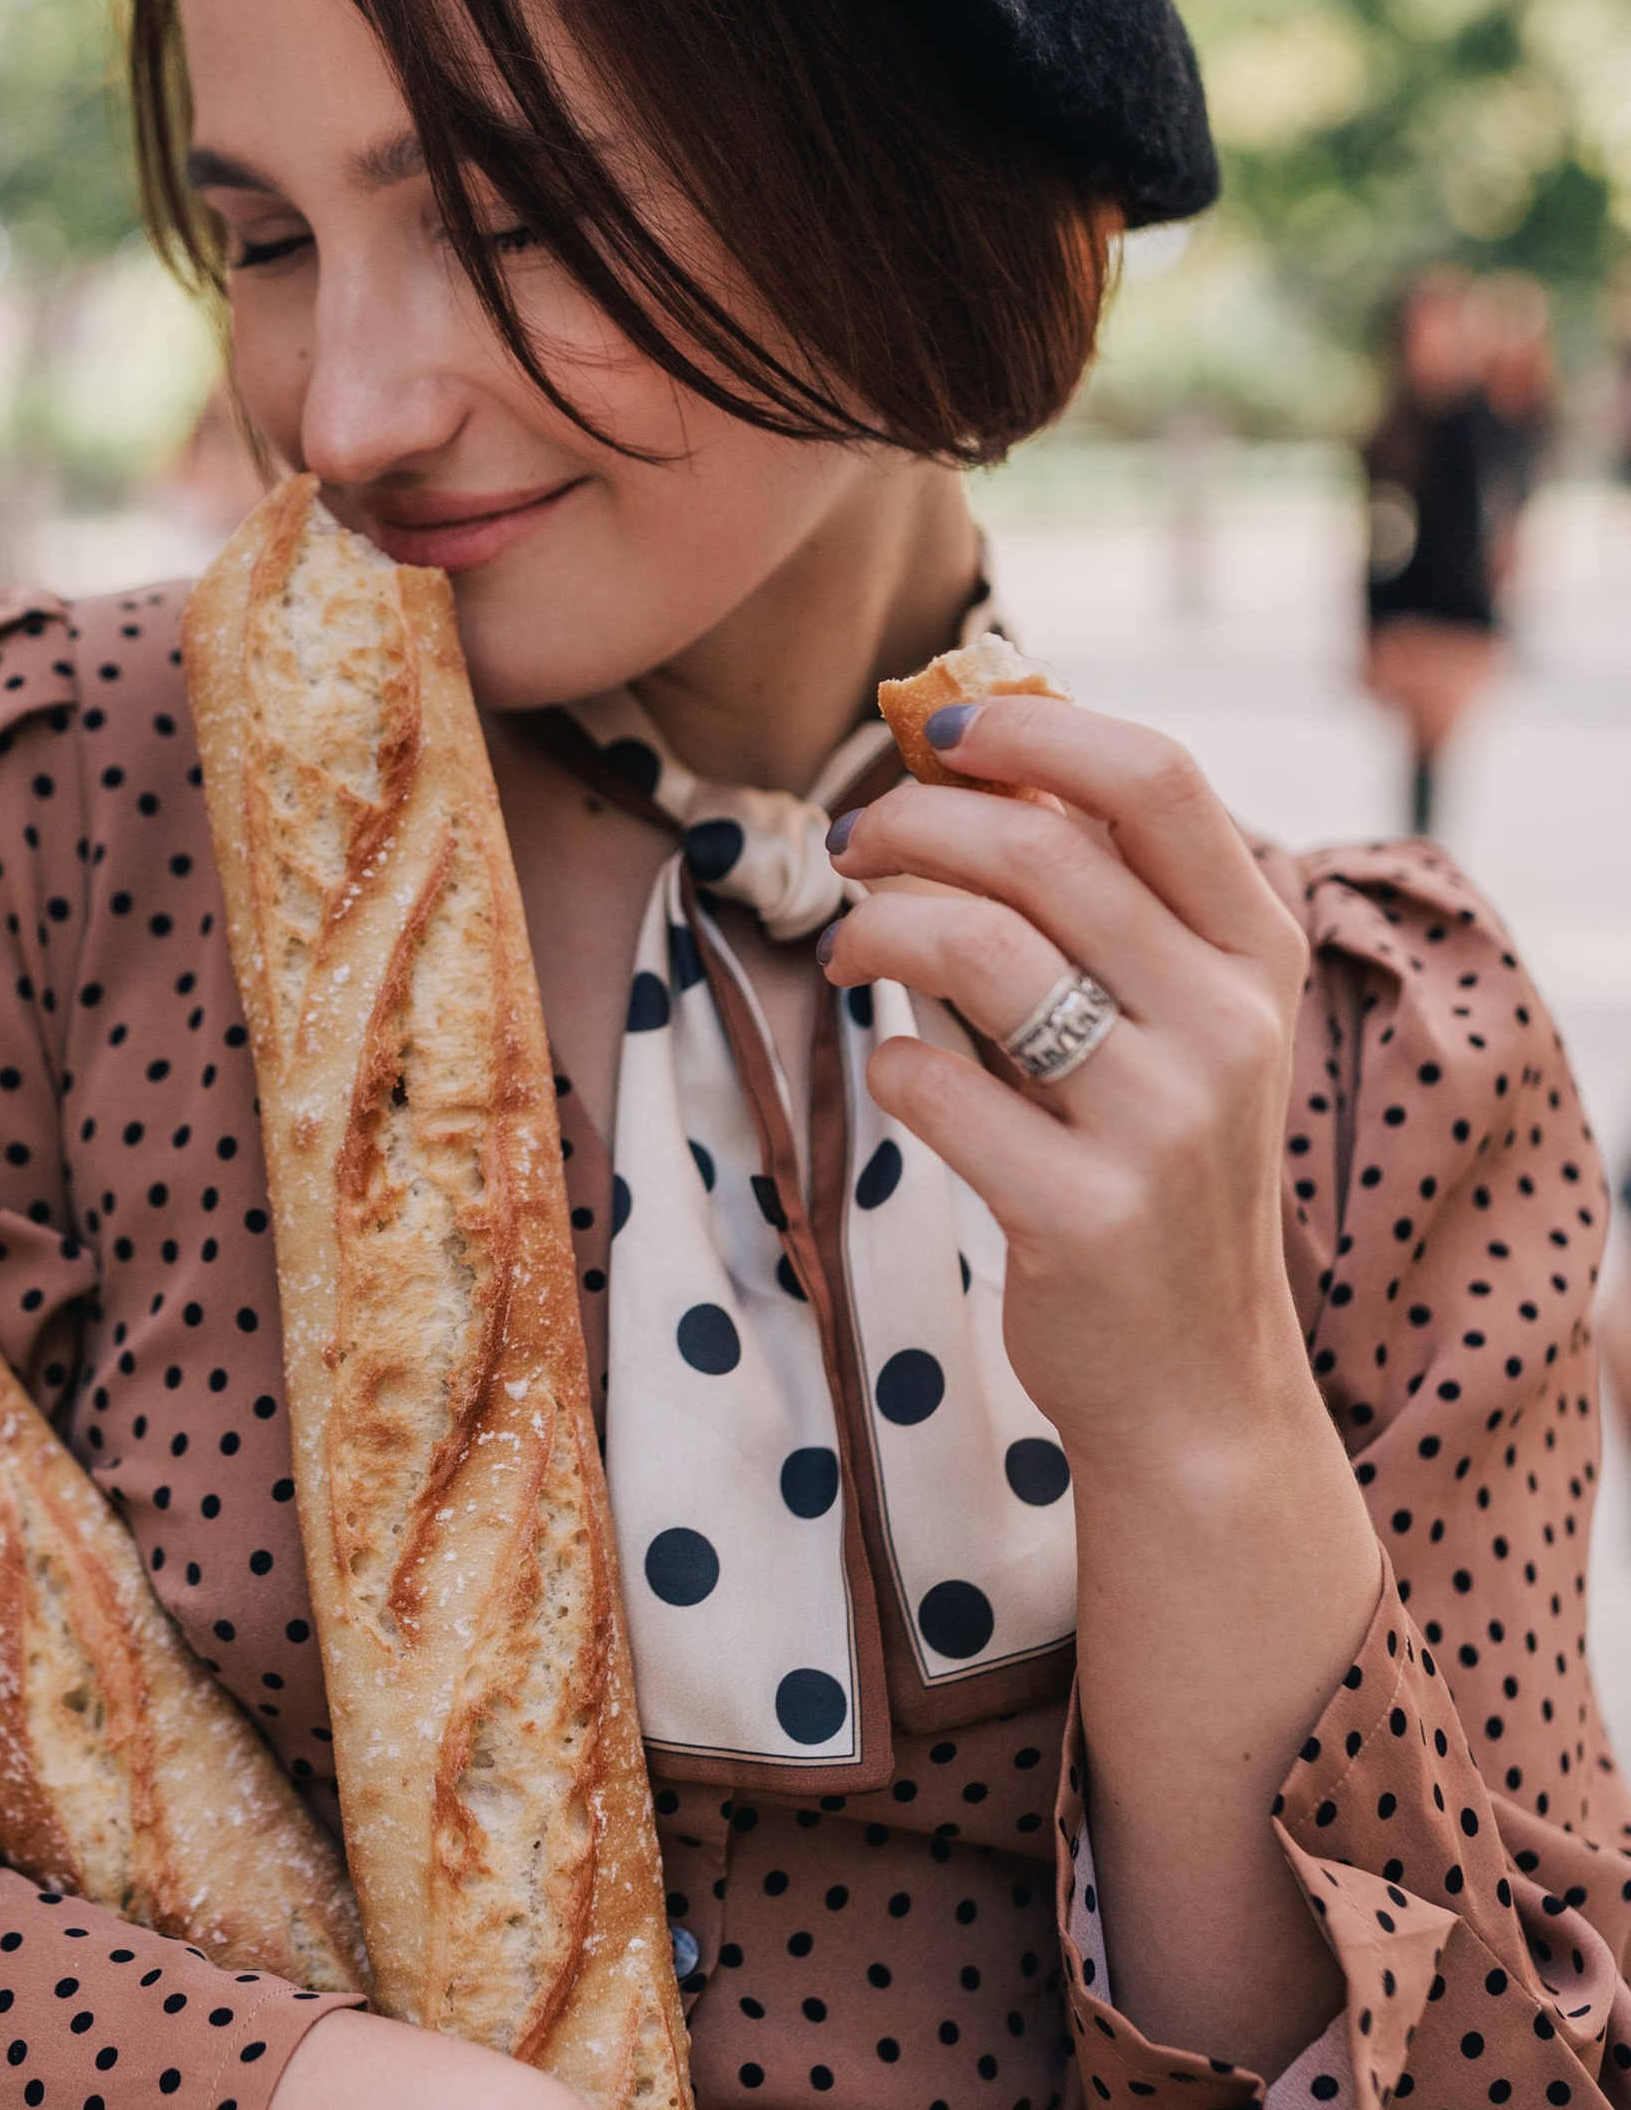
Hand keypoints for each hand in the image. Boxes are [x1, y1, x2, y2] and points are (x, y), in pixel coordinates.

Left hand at [817, 693, 1313, 1478]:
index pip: (1158, 779)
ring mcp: (1163, 1124)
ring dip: (879, 928)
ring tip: (851, 948)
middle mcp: (1229, 1025)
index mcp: (1258, 952)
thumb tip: (977, 757)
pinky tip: (897, 1072)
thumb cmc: (1158, 1168)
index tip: (942, 729)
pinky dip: (888, 1063)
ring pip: (977, 949)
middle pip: (1041, 850)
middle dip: (913, 823)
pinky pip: (933, 1085)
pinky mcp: (1082, 1214)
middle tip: (854, 846)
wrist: (1195, 1381)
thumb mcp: (1178, 1022)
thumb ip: (1107, 903)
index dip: (1036, 729)